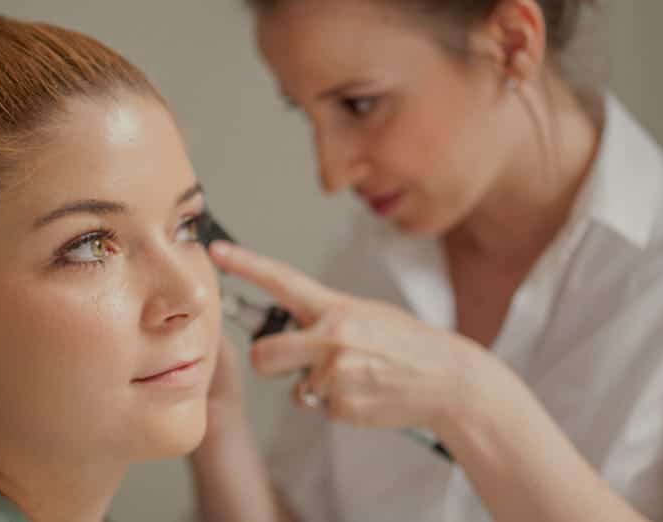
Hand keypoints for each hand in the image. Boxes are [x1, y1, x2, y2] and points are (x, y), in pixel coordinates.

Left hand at [208, 241, 487, 431]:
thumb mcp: (368, 315)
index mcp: (337, 308)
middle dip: (270, 362)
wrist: (447, 379)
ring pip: (296, 388)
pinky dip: (338, 405)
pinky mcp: (341, 406)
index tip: (215, 254)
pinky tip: (366, 394)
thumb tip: (293, 327)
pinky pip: (320, 408)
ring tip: (356, 377)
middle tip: (290, 362)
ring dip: (315, 387)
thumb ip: (327, 318)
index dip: (245, 265)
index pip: (282, 280)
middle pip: (263, 355)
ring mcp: (335, 374)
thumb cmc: (407, 345)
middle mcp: (331, 338)